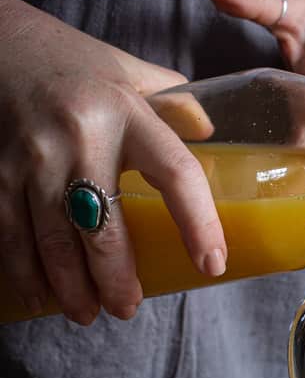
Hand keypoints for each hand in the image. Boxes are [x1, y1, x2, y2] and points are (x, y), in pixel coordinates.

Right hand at [0, 0, 226, 323]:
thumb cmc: (75, 63)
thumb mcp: (132, 73)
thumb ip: (174, 104)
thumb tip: (211, 135)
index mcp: (128, 113)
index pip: (177, 175)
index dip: (199, 224)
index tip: (212, 263)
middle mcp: (80, 137)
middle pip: (105, 225)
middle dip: (116, 278)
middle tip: (127, 310)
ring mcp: (31, 158)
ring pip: (53, 239)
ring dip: (70, 286)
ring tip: (87, 314)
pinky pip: (8, 233)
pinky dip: (23, 272)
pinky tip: (38, 296)